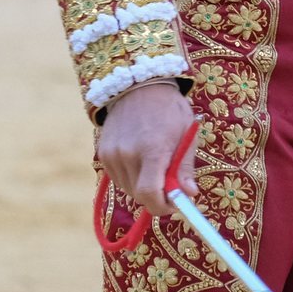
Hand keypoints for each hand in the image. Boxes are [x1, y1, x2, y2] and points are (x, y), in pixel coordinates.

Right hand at [96, 82, 198, 215]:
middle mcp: (127, 154)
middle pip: (139, 195)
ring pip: (128, 189)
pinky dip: (131, 178)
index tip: (175, 204)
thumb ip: (185, 167)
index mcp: (152, 149)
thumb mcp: (186, 134)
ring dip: (143, 187)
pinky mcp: (103, 153)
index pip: (150, 193)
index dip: (162, 206)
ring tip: (154, 169)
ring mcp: (112, 154)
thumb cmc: (169, 110)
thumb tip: (189, 194)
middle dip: (156, 197)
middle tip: (170, 187)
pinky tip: (140, 161)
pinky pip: (118, 178)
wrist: (138, 85)